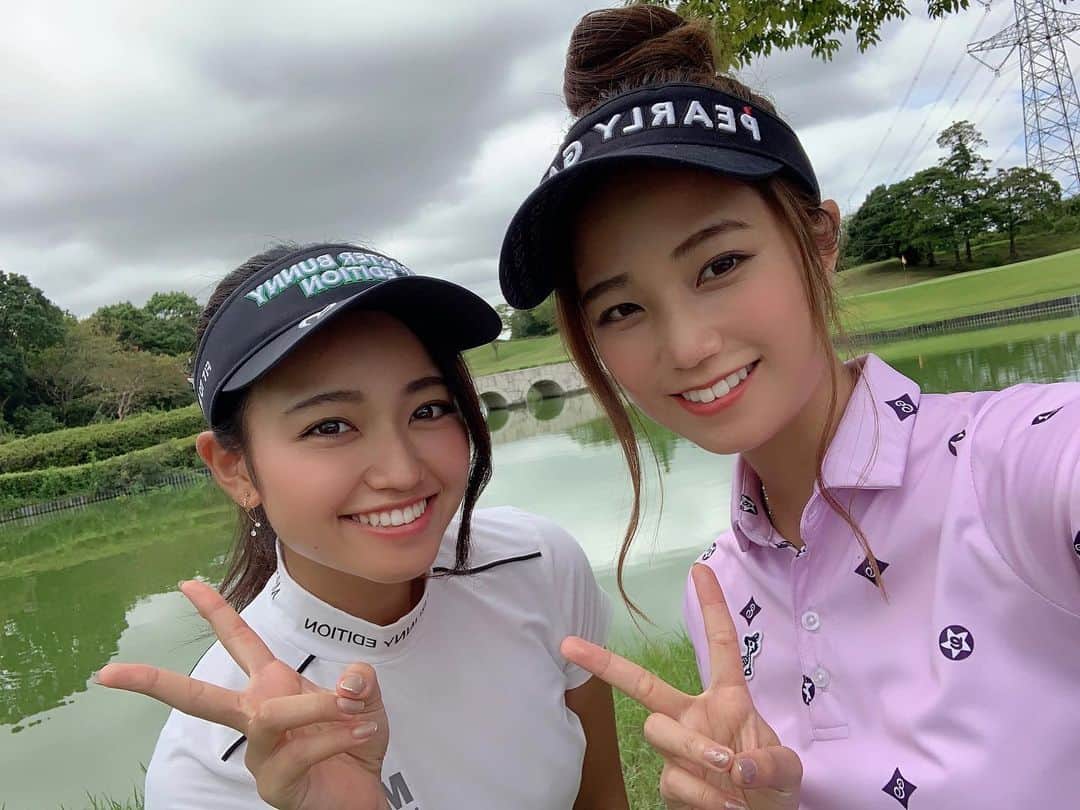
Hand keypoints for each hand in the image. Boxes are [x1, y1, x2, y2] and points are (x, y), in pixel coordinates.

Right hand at [96, 580, 389, 809]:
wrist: (364, 796)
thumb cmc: (353, 742)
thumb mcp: (364, 700)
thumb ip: (359, 680)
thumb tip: (349, 681)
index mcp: (271, 685)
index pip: (240, 641)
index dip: (216, 611)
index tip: (187, 583)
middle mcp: (256, 715)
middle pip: (198, 697)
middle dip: (154, 682)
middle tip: (111, 672)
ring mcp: (259, 753)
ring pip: (270, 715)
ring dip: (317, 705)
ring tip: (355, 706)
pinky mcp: (273, 784)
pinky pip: (299, 750)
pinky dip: (337, 736)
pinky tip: (363, 732)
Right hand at [562, 565, 800, 809]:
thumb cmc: (771, 787)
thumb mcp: (787, 770)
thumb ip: (770, 763)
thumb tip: (737, 765)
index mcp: (728, 700)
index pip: (719, 646)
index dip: (711, 607)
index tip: (698, 569)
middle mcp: (694, 716)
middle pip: (644, 684)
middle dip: (606, 663)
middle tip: (571, 646)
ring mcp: (678, 750)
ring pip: (657, 730)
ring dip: (692, 748)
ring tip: (725, 769)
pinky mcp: (670, 783)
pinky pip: (673, 779)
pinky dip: (702, 794)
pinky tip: (724, 805)